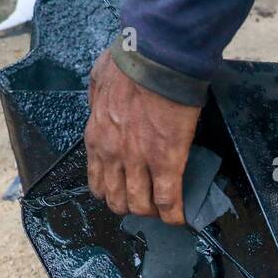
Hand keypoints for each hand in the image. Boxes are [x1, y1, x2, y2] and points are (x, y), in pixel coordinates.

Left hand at [84, 49, 201, 224]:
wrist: (155, 59)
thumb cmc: (129, 63)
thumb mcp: (98, 83)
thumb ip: (97, 100)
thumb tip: (100, 101)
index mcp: (96, 137)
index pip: (97, 182)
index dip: (112, 193)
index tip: (124, 192)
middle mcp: (112, 155)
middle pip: (117, 201)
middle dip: (131, 207)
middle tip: (146, 204)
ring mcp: (138, 162)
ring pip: (140, 206)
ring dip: (152, 213)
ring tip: (164, 211)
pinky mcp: (166, 162)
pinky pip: (168, 201)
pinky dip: (174, 214)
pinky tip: (180, 217)